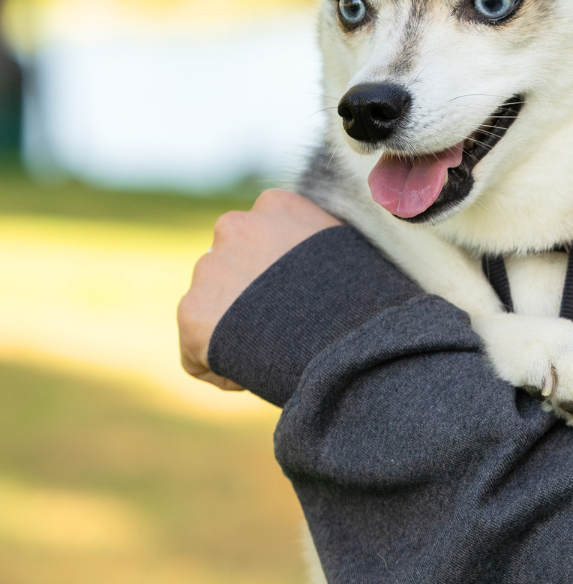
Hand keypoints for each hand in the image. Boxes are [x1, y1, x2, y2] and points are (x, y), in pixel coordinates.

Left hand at [177, 188, 339, 388]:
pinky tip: (256, 377)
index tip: (303, 307)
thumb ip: (322, 253)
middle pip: (230, 269)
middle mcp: (236, 225)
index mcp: (277, 206)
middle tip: (285, 333)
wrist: (350, 342)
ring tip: (274, 356)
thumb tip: (324, 272)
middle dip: (247, 300)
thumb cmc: (369, 306)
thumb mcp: (352, 260)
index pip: (259, 238)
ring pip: (210, 307)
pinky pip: (196, 352)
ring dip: (233, 331)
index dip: (278, 278)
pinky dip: (222, 369)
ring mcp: (209, 267)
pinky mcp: (192, 312)